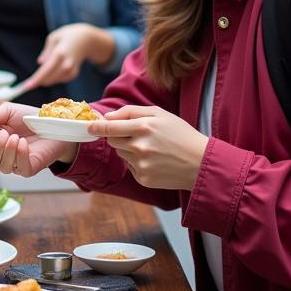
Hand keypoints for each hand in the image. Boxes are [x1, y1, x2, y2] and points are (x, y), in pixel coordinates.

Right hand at [0, 103, 73, 176]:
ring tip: (16, 136)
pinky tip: (24, 143)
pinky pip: (18, 168)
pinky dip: (19, 155)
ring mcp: (14, 163)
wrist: (54, 122)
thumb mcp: (4, 112)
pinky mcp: (28, 168)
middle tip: (2, 132)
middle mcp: (1, 155)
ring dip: (6, 149)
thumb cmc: (28, 117)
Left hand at [20, 23, 111, 89]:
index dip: (36, 79)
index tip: (27, 87)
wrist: (87, 40)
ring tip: (45, 69)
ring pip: (54, 81)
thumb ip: (46, 51)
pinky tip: (53, 70)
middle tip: (28, 84)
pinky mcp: (74, 74)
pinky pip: (59, 80)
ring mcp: (71, 70)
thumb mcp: (54, 38)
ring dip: (45, 79)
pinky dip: (53, 77)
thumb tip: (40, 63)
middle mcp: (67, 63)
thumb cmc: (67, 36)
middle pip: (49, 78)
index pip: (46, 70)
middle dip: (38, 81)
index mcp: (60, 53)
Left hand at [88, 105, 208, 190]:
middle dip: (118, 136)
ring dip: (128, 149)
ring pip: (121, 153)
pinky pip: (130, 167)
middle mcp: (139, 147)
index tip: (89, 126)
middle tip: (135, 135)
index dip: (97, 127)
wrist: (201, 162)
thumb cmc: (181, 134)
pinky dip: (137, 162)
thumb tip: (108, 117)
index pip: (110, 127)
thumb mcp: (159, 114)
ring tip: (151, 148)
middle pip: (112, 141)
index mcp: (143, 127)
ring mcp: (141, 165)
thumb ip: (131, 112)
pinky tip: (154, 160)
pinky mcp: (143, 178)